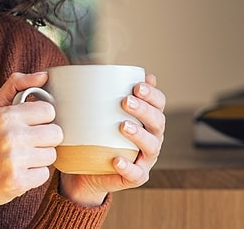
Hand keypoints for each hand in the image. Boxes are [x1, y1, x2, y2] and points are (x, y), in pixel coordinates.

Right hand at [0, 72, 62, 228]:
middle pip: (55, 133)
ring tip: (20, 159)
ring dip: (39, 158)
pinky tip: (18, 173)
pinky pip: (44, 175)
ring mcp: (14, 160)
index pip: (48, 111)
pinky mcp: (18, 182)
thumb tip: (44, 75)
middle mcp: (10, 136)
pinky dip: (34, 176)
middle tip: (26, 144)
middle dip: (44, 140)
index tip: (29, 125)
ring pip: (52, 155)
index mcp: (5, 116)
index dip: (41, 119)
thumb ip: (16, 86)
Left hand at [58, 74, 166, 205]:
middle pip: (158, 122)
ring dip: (139, 135)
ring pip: (152, 146)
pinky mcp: (135, 177)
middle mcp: (151, 137)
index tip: (137, 85)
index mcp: (146, 119)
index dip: (153, 94)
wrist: (84, 171)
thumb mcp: (95, 113)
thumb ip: (98, 93)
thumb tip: (92, 66)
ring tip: (122, 126)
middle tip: (125, 101)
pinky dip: (128, 167)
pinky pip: (136, 174)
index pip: (158, 103)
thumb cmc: (93, 136)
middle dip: (144, 110)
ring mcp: (145, 159)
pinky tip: (117, 160)